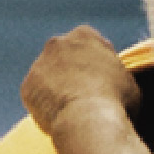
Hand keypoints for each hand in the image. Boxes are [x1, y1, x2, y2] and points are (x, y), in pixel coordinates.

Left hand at [21, 26, 137, 133]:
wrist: (87, 117)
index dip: (94, 60)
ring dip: (57, 87)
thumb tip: (110, 76)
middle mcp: (57, 43)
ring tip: (73, 108)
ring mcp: (39, 64)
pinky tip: (60, 116)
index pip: (88, 42)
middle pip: (63, 55)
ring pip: (48, 76)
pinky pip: (37, 96)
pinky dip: (46, 105)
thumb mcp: (127, 78)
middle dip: (71, 70)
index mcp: (85, 35)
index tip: (100, 76)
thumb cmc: (115, 99)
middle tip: (84, 92)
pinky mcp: (27, 86)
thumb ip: (113, 69)